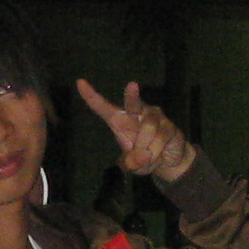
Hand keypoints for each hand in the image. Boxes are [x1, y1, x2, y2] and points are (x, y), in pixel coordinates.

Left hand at [76, 78, 193, 181]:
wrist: (169, 160)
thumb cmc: (144, 157)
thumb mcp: (132, 165)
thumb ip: (130, 163)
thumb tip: (142, 156)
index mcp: (120, 120)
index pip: (103, 107)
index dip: (91, 96)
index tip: (79, 82)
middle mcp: (137, 113)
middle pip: (132, 102)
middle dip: (132, 95)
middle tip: (132, 85)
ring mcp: (154, 117)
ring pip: (148, 130)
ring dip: (146, 148)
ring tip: (148, 156)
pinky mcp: (169, 125)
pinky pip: (160, 139)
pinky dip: (156, 152)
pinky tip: (158, 155)